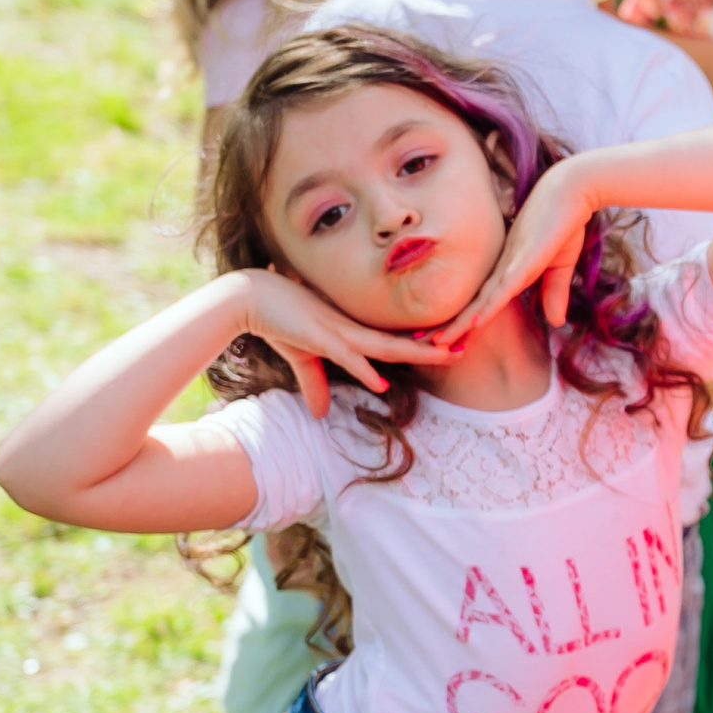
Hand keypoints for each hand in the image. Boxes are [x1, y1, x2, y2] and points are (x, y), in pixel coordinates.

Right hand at [229, 269, 449, 417]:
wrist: (249, 298)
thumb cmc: (279, 321)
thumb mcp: (301, 359)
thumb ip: (314, 385)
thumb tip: (321, 414)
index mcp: (351, 331)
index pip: (393, 340)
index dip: (419, 345)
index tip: (447, 347)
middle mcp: (352, 329)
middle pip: (400, 342)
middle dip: (432, 346)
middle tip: (463, 347)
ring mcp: (338, 331)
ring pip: (384, 345)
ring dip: (415, 352)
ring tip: (444, 355)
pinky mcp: (319, 337)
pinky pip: (347, 355)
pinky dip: (365, 369)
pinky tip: (382, 382)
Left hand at [421, 164, 595, 349]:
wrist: (575, 189)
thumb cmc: (565, 221)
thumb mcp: (560, 266)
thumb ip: (555, 292)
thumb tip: (556, 322)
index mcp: (509, 269)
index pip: (482, 301)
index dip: (465, 322)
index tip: (445, 339)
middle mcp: (503, 268)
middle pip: (473, 304)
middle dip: (451, 326)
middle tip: (423, 344)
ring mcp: (511, 264)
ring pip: (481, 302)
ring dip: (459, 324)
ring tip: (436, 343)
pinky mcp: (524, 261)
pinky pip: (502, 289)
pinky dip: (487, 307)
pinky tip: (473, 323)